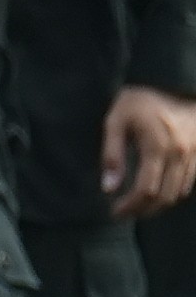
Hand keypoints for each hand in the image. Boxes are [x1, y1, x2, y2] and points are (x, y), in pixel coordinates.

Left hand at [108, 86, 195, 221]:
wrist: (172, 82)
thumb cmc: (139, 101)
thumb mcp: (116, 121)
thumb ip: (112, 154)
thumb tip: (109, 187)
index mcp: (157, 147)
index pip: (146, 190)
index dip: (130, 206)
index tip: (114, 212)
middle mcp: (180, 154)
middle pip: (165, 197)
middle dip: (143, 211)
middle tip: (123, 213)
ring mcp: (193, 155)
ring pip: (179, 194)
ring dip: (158, 206)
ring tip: (136, 208)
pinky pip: (188, 184)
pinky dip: (172, 194)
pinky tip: (155, 194)